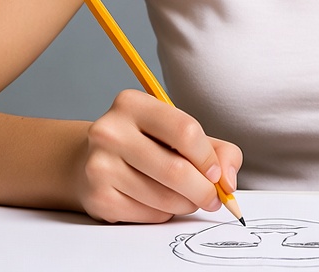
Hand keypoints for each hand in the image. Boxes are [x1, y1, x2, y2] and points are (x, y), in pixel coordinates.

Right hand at [73, 89, 242, 222]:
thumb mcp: (177, 131)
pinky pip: (148, 214)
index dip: (208, 157)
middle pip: (176, 169)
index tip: (217, 173)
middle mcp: (111, 131)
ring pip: (163, 197)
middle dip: (203, 190)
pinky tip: (161, 202)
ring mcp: (100, 166)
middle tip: (214, 199)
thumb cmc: (144, 143)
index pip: (184, 131)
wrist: (90, 160)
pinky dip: (165, 213)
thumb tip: (229, 181)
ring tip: (189, 199)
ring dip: (187, 204)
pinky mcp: (98, 198)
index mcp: (132, 104)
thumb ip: (214, 148)